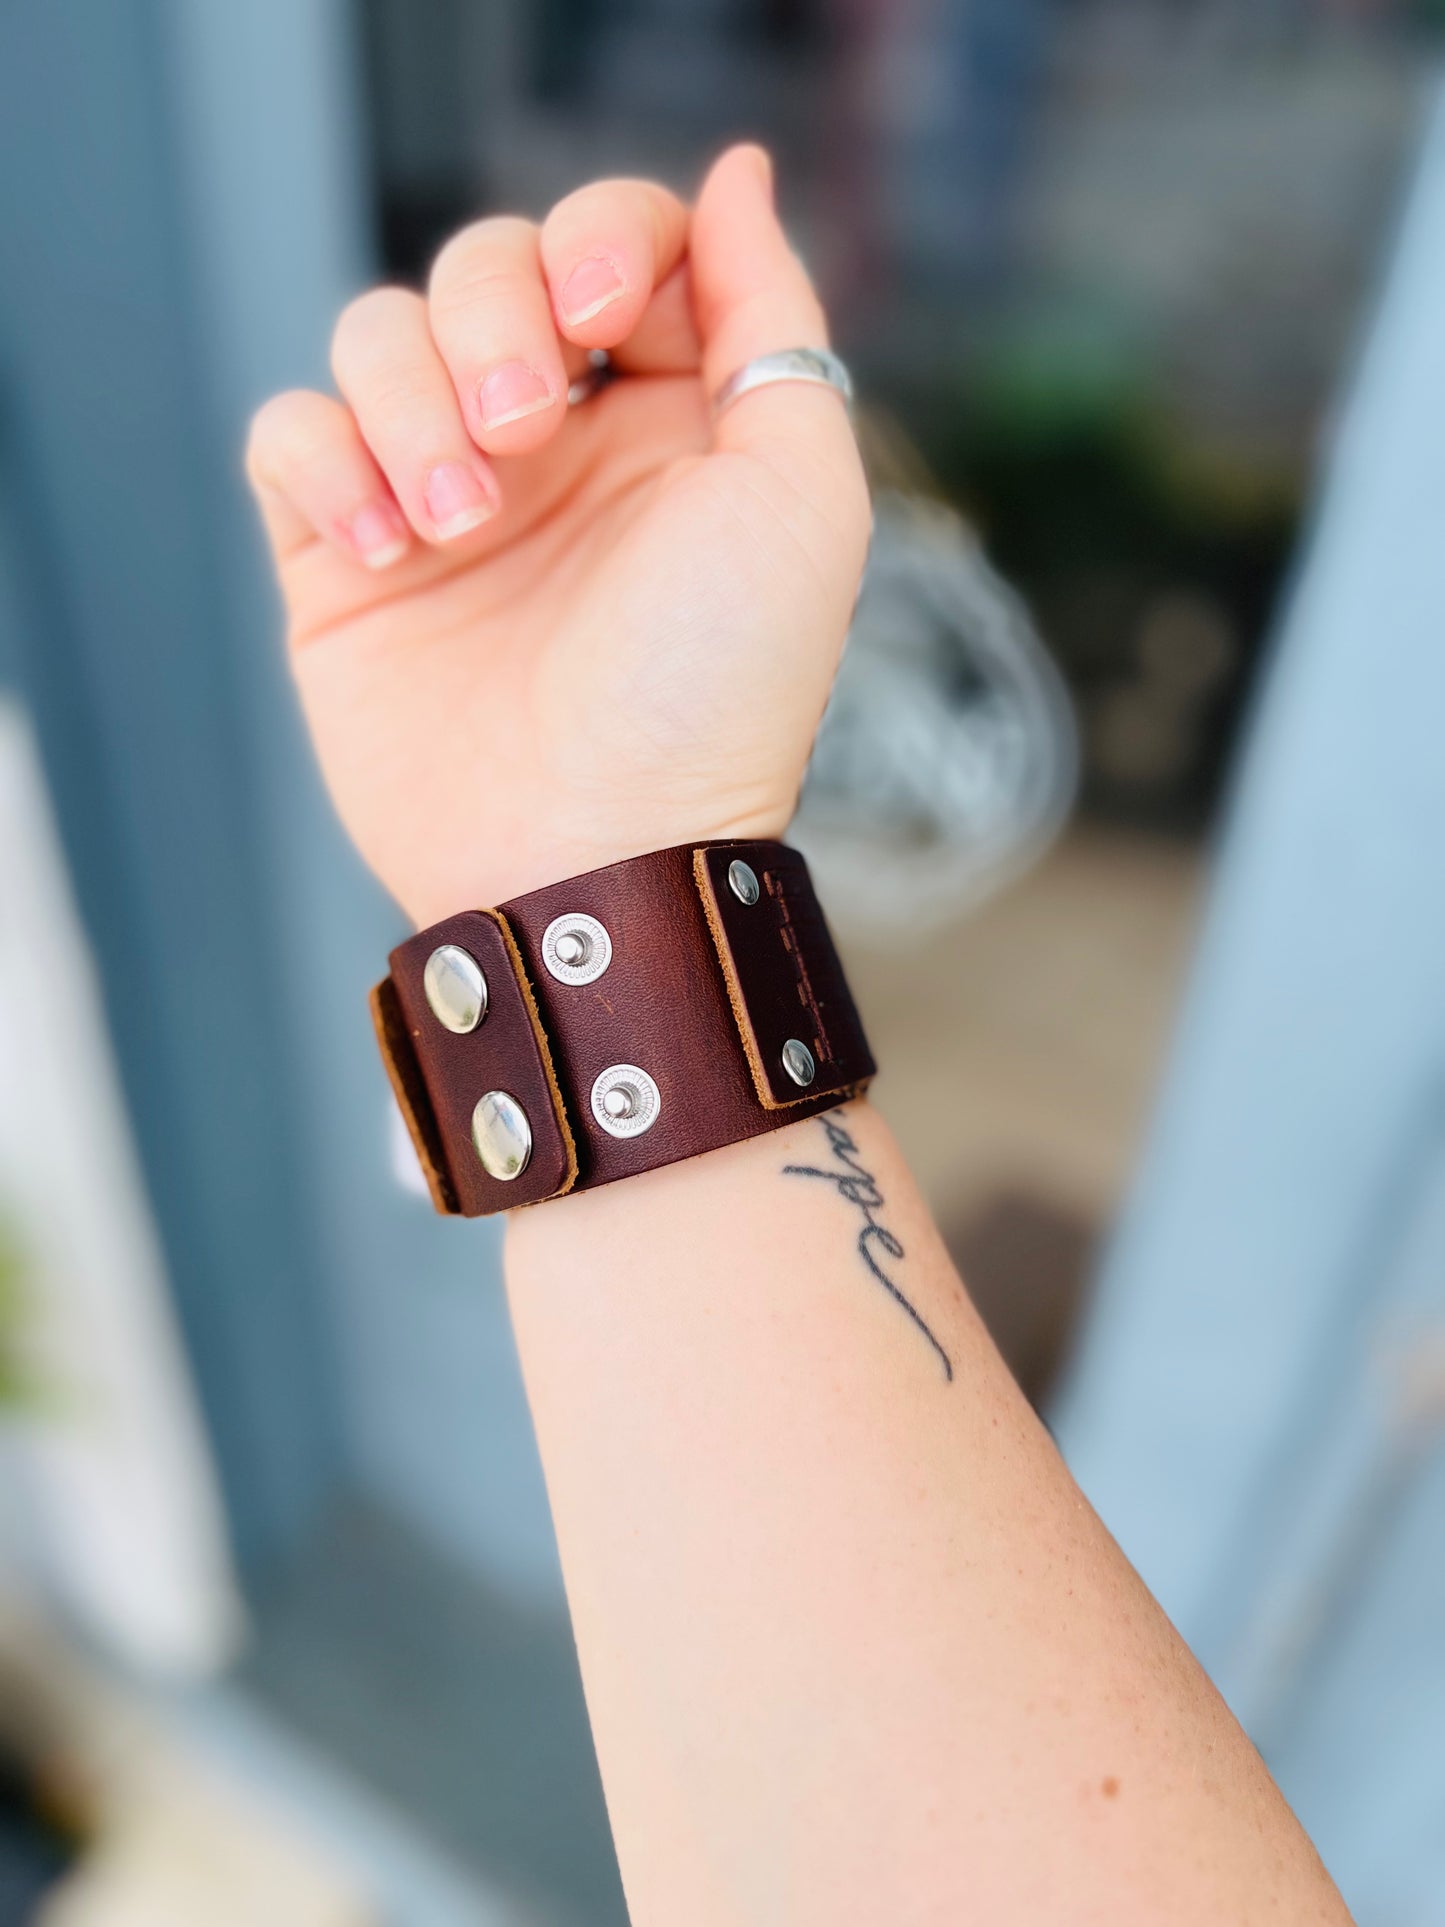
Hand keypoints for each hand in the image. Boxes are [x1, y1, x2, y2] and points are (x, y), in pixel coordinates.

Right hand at [246, 145, 869, 925]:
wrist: (592, 854)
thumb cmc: (711, 692)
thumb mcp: (799, 499)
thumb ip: (774, 321)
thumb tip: (733, 173)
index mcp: (670, 419)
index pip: (616, 245)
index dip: (600, 240)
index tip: (602, 319)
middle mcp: (557, 448)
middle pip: (486, 266)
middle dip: (496, 320)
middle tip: (523, 433)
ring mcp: (445, 499)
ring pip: (378, 333)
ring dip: (411, 404)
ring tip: (457, 523)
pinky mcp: (345, 560)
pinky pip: (290, 432)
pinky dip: (324, 462)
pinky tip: (386, 549)